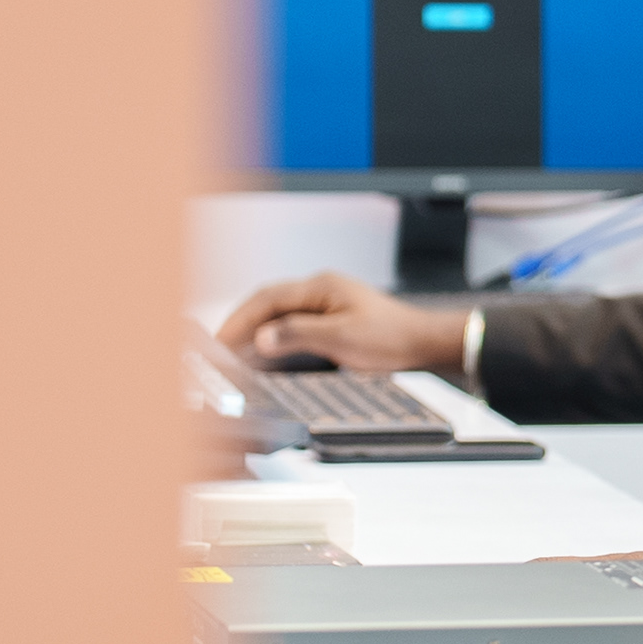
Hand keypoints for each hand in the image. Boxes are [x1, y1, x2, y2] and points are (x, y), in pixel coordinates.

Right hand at [216, 272, 467, 375]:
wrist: (424, 345)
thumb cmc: (392, 338)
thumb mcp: (342, 338)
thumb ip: (299, 335)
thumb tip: (261, 336)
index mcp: (321, 288)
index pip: (267, 299)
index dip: (240, 319)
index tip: (220, 340)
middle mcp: (320, 292)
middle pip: (269, 305)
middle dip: (242, 325)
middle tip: (218, 350)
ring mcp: (326, 306)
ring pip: (279, 316)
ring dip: (256, 334)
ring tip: (233, 355)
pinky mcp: (332, 322)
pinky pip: (293, 328)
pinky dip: (274, 340)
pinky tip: (264, 356)